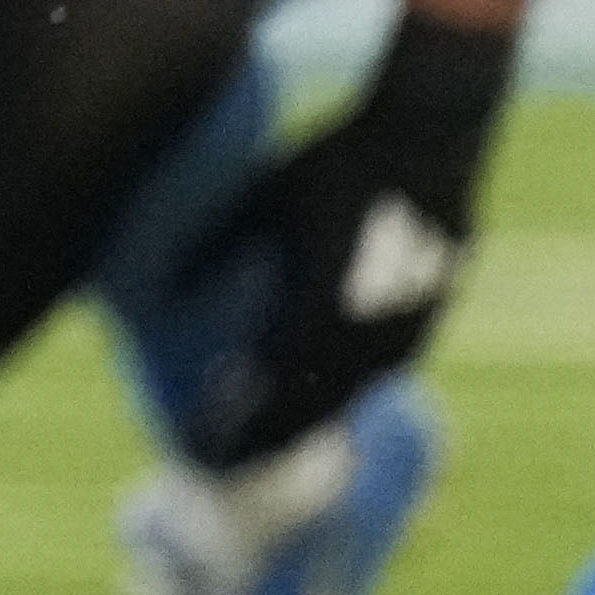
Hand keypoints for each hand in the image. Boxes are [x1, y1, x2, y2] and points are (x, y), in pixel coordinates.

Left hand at [175, 9, 508, 468]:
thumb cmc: (338, 159)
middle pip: (312, 409)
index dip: (239, 427)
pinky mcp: (427, 321)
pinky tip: (317, 397)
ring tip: (265, 438)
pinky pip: (378, 374)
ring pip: (349, 396)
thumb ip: (217, 242)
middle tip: (224, 458)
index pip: (275, 391)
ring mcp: (408, 331)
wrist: (431, 136)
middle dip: (267, 440)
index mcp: (323, 303)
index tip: (202, 444)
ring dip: (306, 421)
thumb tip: (163, 286)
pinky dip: (341, 392)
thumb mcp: (267, 196)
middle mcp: (369, 331)